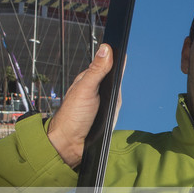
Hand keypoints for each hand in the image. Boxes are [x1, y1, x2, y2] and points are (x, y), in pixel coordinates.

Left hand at [47, 45, 112, 167]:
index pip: (107, 63)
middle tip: (113, 84)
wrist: (70, 144)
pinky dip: (118, 108)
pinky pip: (118, 107)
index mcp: (90, 78)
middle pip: (116, 78)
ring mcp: (104, 101)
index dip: (116, 57)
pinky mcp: (109, 114)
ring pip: (119, 93)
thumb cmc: (71, 116)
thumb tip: (106, 48)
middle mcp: (98, 88)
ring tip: (108, 103)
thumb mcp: (86, 89)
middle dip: (119, 80)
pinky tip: (113, 111)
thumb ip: (97, 70)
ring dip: (118, 96)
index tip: (123, 51)